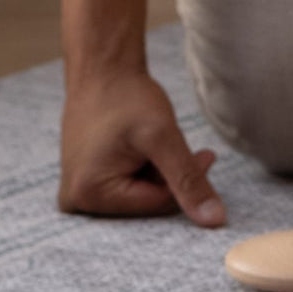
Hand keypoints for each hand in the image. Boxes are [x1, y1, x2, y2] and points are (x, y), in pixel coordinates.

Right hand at [58, 70, 226, 224]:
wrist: (102, 70)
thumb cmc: (126, 96)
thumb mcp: (162, 137)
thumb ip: (188, 180)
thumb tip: (215, 221)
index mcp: (88, 194)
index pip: (157, 206)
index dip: (187, 183)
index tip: (206, 155)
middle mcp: (78, 201)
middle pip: (148, 206)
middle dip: (171, 179)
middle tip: (182, 148)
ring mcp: (79, 193)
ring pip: (142, 197)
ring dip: (159, 173)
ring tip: (155, 143)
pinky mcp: (86, 184)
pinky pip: (129, 188)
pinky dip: (145, 171)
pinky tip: (144, 148)